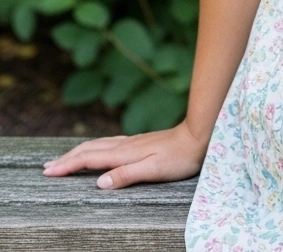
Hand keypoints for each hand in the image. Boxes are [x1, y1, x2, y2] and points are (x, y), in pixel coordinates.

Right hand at [41, 119, 207, 188]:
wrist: (198, 136)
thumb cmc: (179, 157)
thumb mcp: (153, 170)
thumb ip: (126, 175)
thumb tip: (99, 183)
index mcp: (124, 153)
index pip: (89, 159)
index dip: (68, 166)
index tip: (48, 172)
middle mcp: (124, 145)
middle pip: (88, 149)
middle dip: (67, 158)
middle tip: (47, 167)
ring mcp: (131, 142)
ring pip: (97, 145)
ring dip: (78, 152)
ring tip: (64, 159)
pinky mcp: (138, 143)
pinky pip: (107, 144)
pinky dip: (93, 148)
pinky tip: (96, 151)